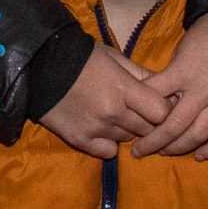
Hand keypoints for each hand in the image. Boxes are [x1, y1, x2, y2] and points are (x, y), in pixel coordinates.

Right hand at [35, 42, 170, 159]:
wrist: (39, 65)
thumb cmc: (82, 57)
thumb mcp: (114, 57)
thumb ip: (142, 75)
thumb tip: (168, 90)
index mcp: (123, 87)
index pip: (162, 112)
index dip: (165, 110)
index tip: (160, 105)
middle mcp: (113, 111)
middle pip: (148, 129)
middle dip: (149, 122)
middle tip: (142, 112)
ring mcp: (96, 128)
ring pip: (129, 139)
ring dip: (128, 130)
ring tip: (118, 116)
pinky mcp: (80, 140)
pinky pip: (108, 152)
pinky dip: (109, 143)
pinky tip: (104, 130)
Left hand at [129, 8, 207, 158]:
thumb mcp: (183, 45)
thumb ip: (172, 72)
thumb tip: (155, 93)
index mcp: (183, 72)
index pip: (153, 98)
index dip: (136, 112)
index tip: (126, 120)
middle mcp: (203, 90)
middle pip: (173, 126)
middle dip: (152, 142)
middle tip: (138, 151)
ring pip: (199, 135)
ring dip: (178, 148)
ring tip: (163, 153)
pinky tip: (200, 155)